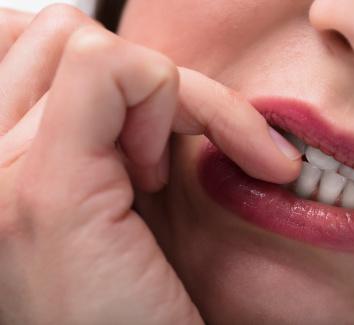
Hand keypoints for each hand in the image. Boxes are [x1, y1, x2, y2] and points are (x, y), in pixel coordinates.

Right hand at [0, 5, 299, 324]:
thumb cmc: (133, 296)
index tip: (139, 152)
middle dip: (138, 85)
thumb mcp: (110, 188)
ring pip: (90, 41)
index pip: (39, 44)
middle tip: (153, 160)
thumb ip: (103, 123)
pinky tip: (157, 178)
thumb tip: (135, 68)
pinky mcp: (44, 189)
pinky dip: (166, 104)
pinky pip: (111, 68)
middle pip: (65, 35)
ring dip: (154, 97)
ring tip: (150, 173)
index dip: (107, 80)